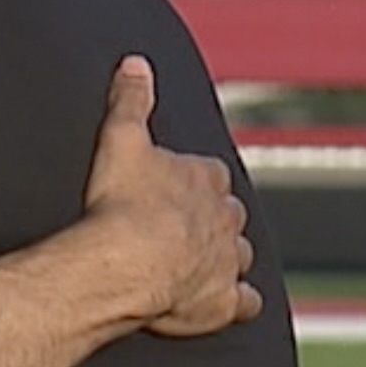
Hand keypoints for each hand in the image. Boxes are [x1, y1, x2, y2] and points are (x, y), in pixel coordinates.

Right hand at [76, 56, 261, 337]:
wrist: (127, 263)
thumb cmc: (121, 204)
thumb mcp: (120, 138)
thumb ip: (131, 100)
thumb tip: (136, 64)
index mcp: (203, 178)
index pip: (210, 174)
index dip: (195, 181)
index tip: (178, 188)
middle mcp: (224, 218)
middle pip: (229, 214)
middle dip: (214, 218)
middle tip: (184, 227)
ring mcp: (227, 261)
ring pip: (240, 254)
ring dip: (227, 257)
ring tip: (203, 262)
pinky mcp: (223, 302)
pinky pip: (245, 302)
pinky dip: (238, 302)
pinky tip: (226, 303)